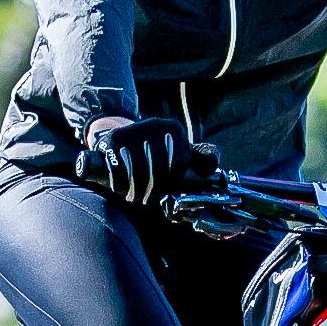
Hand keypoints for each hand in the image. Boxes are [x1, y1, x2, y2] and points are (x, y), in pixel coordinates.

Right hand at [76, 116, 193, 206]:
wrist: (119, 138)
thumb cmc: (154, 153)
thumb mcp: (178, 151)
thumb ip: (199, 159)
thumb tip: (212, 165)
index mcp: (174, 129)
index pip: (180, 163)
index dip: (173, 183)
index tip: (166, 193)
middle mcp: (155, 125)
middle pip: (159, 170)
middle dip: (153, 191)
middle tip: (148, 200)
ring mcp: (133, 131)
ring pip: (138, 172)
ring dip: (136, 191)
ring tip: (134, 197)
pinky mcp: (113, 139)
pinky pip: (119, 170)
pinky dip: (119, 185)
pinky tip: (121, 188)